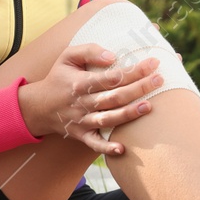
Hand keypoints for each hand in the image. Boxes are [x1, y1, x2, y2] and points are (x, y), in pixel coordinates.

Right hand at [20, 44, 163, 155]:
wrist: (38, 106)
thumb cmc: (59, 77)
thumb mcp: (67, 56)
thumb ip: (89, 51)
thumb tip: (113, 56)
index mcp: (79, 82)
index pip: (111, 76)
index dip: (133, 70)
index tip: (153, 63)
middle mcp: (81, 103)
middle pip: (114, 97)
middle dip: (139, 88)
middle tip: (160, 80)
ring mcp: (81, 121)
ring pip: (108, 119)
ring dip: (129, 114)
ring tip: (150, 106)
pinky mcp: (81, 135)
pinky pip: (94, 144)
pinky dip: (106, 148)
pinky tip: (122, 148)